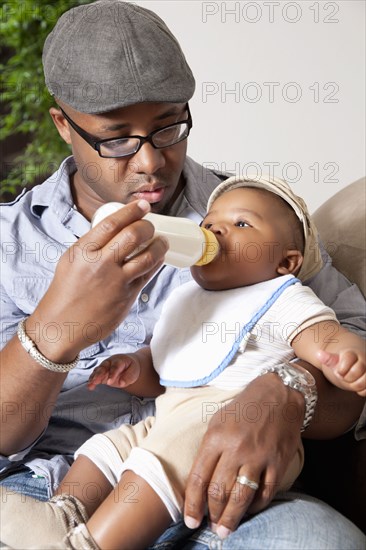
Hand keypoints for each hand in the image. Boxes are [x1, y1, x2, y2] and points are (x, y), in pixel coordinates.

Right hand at [26, 200, 167, 362]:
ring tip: (162, 242)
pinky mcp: (127, 297)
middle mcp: (100, 264)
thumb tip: (116, 231)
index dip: (131, 211)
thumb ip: (92, 246)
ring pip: (148, 256)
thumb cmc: (65, 292)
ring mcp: (116, 282)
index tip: (142, 205)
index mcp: (83, 251)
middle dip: (148, 226)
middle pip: (133, 235)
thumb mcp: (71, 261)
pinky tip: (158, 259)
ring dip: (160, 245)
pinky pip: (148, 275)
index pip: (112, 223)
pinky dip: (156, 264)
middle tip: (151, 226)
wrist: (62, 326)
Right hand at [88, 354, 139, 390]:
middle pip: (103, 367)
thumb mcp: (134, 371)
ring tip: (90, 385)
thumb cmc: (131, 367)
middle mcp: (110, 362)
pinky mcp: (101, 373)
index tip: (110, 382)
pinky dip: (92, 380)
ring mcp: (105, 367)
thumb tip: (121, 383)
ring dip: (93, 378)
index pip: (115, 367)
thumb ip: (128, 377)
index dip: (112, 374)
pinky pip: (95, 376)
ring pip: (97, 371)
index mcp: (119, 360)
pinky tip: (90, 386)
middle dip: (99, 374)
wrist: (128, 363)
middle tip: (96, 382)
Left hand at [184, 374, 303, 538]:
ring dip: (231, 518)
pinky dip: (255, 506)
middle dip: (211, 514)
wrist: (278, 394)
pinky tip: (248, 510)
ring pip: (241, 497)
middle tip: (210, 527)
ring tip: (225, 530)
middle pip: (219, 492)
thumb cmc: (244, 408)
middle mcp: (236, 449)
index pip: (199, 478)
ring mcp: (259, 457)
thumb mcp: (218, 421)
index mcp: (216, 437)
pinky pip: (265, 493)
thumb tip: (199, 481)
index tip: (190, 520)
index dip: (192, 504)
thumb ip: (209, 449)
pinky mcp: (278, 463)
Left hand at [317, 349, 365, 396]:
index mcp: (352, 354)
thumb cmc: (341, 363)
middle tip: (344, 376)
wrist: (353, 364)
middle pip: (357, 371)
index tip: (338, 371)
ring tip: (350, 381)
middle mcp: (364, 360)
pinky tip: (356, 386)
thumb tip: (318, 354)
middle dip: (347, 377)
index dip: (341, 368)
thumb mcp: (334, 361)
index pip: (348, 359)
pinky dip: (362, 390)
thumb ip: (328, 359)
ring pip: (365, 381)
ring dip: (355, 385)